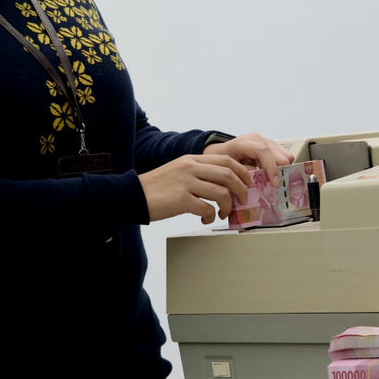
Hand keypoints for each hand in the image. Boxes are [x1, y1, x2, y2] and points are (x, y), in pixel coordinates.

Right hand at [138, 154, 253, 223]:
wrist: (131, 195)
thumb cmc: (155, 188)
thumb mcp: (177, 171)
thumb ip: (197, 173)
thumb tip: (221, 186)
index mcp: (191, 160)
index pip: (225, 160)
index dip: (241, 172)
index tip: (247, 182)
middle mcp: (190, 168)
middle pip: (228, 174)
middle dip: (241, 188)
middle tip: (242, 200)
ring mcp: (185, 182)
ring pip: (221, 191)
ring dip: (227, 205)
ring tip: (223, 213)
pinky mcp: (181, 199)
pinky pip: (206, 208)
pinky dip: (210, 216)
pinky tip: (206, 218)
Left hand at [203, 132, 294, 185]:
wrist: (220, 152)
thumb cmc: (222, 160)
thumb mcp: (227, 167)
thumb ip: (243, 172)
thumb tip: (258, 181)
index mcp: (244, 142)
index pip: (263, 152)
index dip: (271, 168)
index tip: (275, 183)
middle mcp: (258, 139)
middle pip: (279, 154)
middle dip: (280, 172)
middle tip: (277, 186)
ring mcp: (266, 141)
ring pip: (286, 156)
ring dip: (281, 170)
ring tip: (273, 181)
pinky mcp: (271, 147)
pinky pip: (285, 157)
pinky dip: (281, 168)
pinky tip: (272, 175)